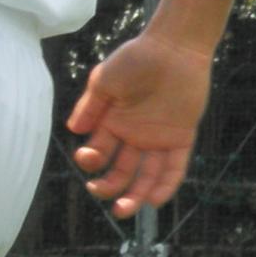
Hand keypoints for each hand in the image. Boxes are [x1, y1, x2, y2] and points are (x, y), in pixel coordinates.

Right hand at [66, 31, 213, 217]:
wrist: (174, 47)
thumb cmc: (136, 58)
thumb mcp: (105, 80)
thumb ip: (91, 105)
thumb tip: (74, 129)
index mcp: (113, 123)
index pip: (99, 152)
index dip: (91, 160)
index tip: (86, 157)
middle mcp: (134, 136)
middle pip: (121, 171)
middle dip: (108, 186)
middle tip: (99, 191)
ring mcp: (158, 139)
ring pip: (146, 176)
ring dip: (135, 195)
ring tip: (124, 209)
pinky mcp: (181, 138)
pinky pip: (174, 167)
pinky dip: (165, 185)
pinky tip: (153, 200)